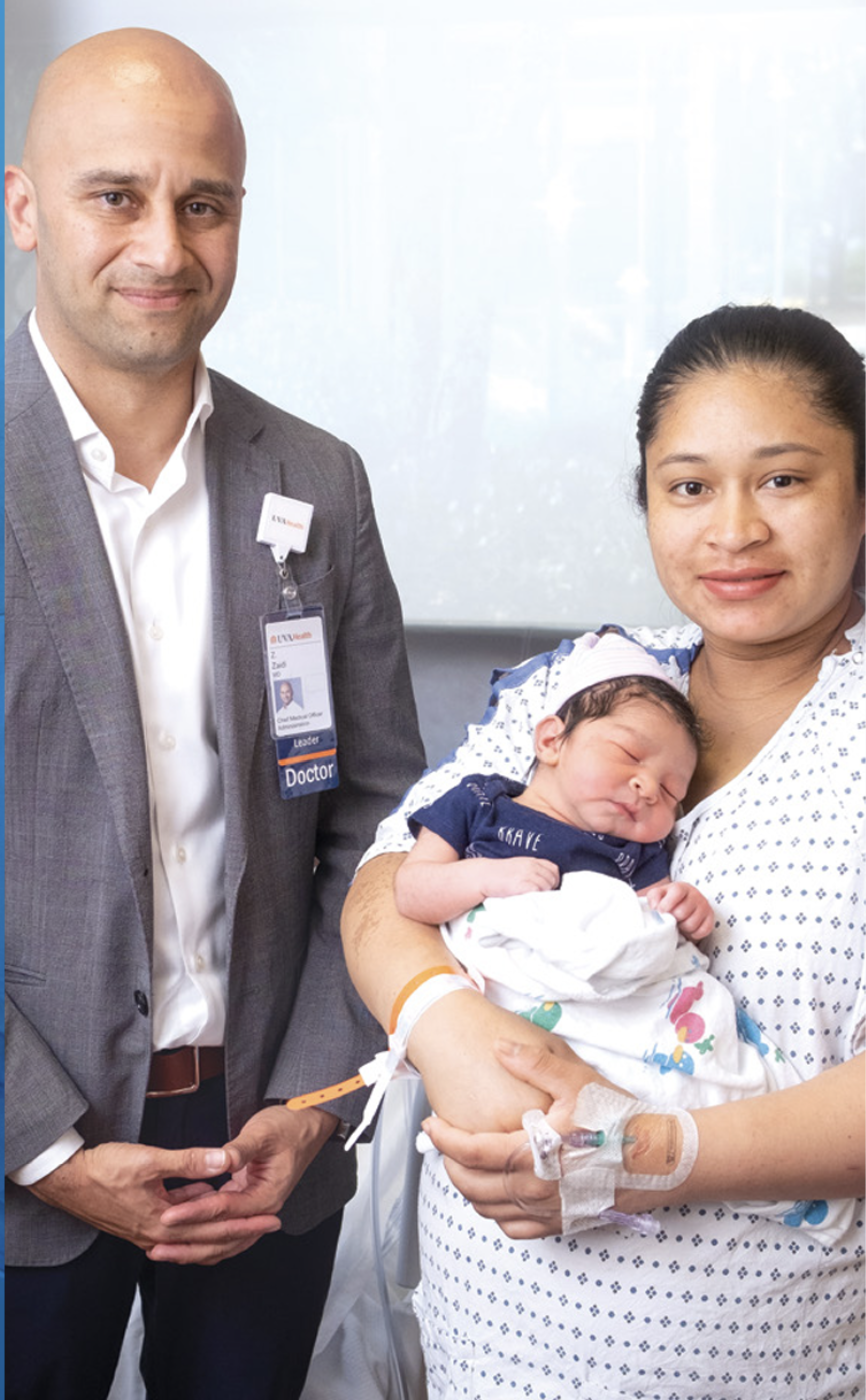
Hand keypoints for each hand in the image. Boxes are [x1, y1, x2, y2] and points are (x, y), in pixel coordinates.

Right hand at [26, 1140, 268, 1263]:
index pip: (214, 1229)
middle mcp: (158, 1235)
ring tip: (248, 1219)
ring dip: (221, 1230)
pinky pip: (180, 1229)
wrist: (66, 1181)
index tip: (272, 1217)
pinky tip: (209, 1203)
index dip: (246, 1223)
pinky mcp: (142, 1222)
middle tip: (272, 1224)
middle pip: (209, 1240)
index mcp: (163, 1223)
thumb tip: (225, 1161)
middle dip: (242, 1231)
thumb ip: (190, 1161)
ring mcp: (149, 1232)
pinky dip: (199, 1221)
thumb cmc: (103, 1169)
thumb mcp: (149, 1160)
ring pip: (195, 1237)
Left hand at [155, 1105, 337, 1263]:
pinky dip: (202, 1232)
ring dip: (192, 1245)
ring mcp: (255, 1208)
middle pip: (223, 1238)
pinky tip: (180, 1231)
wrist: (307, 1123)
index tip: (168, 1216)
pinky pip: (222, 1225)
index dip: (194, 1214)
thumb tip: (221, 1159)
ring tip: (163, 1248)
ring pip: (222, 1239)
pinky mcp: (247, 1201)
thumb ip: (241, 1149)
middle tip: (157, 1246)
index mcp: (268, 1195)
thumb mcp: (263, 1132)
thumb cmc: (288, 1126)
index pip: (224, 1210)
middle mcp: (262, 1209)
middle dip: (188, 1244)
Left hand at [422, 1038, 606, 1237]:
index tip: (432, 1124)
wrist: (660, 1158)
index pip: (470, 1152)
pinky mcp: (562, 1222)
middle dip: (450, 1162)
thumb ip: (533, 1062)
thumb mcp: (576, 1080)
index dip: (443, 1138)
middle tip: (445, 1140)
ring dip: (470, 1188)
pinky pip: (515, 1229)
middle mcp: (535, 1191)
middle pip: (471, 1186)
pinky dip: (497, 1213)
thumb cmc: (619, 1118)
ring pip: (488, 1210)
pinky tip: (499, 1191)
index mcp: (532, 1156)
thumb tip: (499, 1047)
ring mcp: (548, 1212)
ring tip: (467, 1161)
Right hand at [480, 857, 560, 898]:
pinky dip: (537, 896)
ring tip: (534, 898)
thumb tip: (542, 880)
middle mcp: (531, 866)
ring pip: (546, 886)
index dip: (554, 878)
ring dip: (543, 894)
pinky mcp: (523, 885)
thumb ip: (530, 870)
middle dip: (549, 888)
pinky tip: (530, 899)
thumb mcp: (517, 866)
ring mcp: (528, 875)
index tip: (550, 886)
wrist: (483, 876)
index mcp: (531, 861)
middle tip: (541, 895)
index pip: (553, 868)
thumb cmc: (498, 874)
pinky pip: (538, 891)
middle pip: (551, 879)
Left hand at [644, 880, 713, 939]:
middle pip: (682, 912)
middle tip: (671, 918)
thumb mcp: (657, 895)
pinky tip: (688, 929)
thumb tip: (656, 907)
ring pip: (692, 924)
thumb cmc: (667, 900)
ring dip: (683, 928)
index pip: (677, 892)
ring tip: (680, 923)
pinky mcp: (710, 918)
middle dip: (673, 919)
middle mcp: (695, 895)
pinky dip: (694, 934)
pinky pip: (703, 931)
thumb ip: (653, 898)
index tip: (661, 912)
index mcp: (681, 887)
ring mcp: (704, 906)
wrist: (682, 904)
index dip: (667, 904)